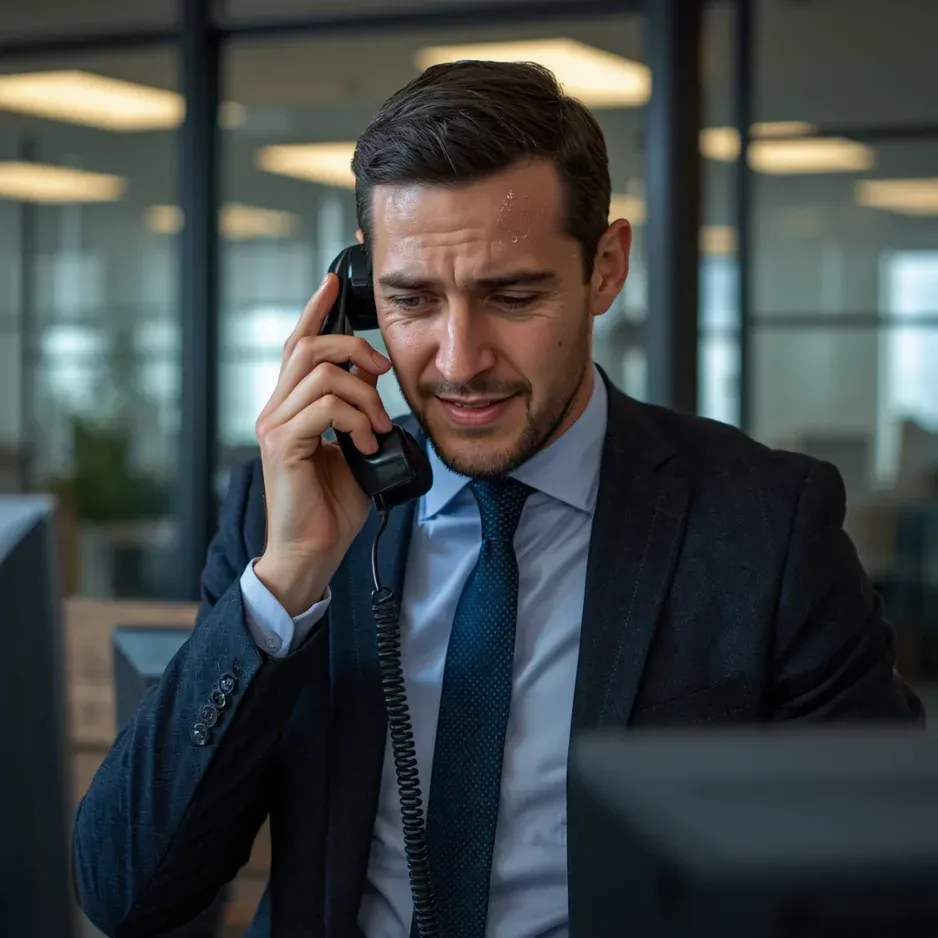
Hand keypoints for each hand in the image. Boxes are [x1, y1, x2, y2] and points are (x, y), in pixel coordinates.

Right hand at [253, 274, 392, 614]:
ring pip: (321, 374)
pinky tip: (367, 443)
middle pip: (307, 347)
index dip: (314, 310)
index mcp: (291, 407)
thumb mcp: (355, 447)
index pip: (298, 345)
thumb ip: (358, 410)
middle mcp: (276, 410)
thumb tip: (373, 378)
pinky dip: (356, 419)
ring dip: (364, 397)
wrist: (312, 551)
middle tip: (382, 373)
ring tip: (378, 428)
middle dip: (354, 348)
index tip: (332, 284)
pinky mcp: (283, 445)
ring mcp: (275, 426)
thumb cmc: (331, 506)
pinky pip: (324, 407)